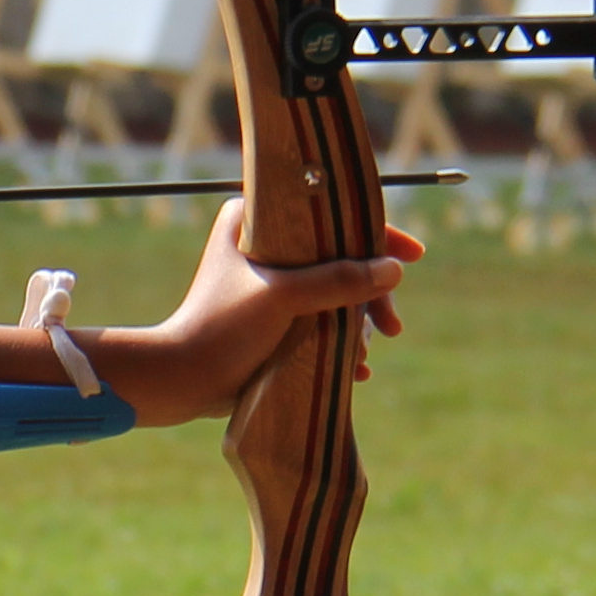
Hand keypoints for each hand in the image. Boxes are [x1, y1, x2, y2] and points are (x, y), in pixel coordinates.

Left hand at [109, 203, 423, 422]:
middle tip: (391, 327)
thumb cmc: (223, 328)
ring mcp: (270, 282)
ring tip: (363, 359)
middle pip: (338, 254)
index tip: (413, 255)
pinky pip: (321, 319)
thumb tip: (394, 271)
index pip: (328, 214)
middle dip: (370, 292)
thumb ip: (338, 281)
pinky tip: (356, 369)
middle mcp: (263, 244)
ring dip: (357, 323)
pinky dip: (341, 340)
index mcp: (254, 220)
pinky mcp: (273, 317)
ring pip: (334, 291)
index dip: (375, 233)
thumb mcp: (283, 298)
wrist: (183, 380)